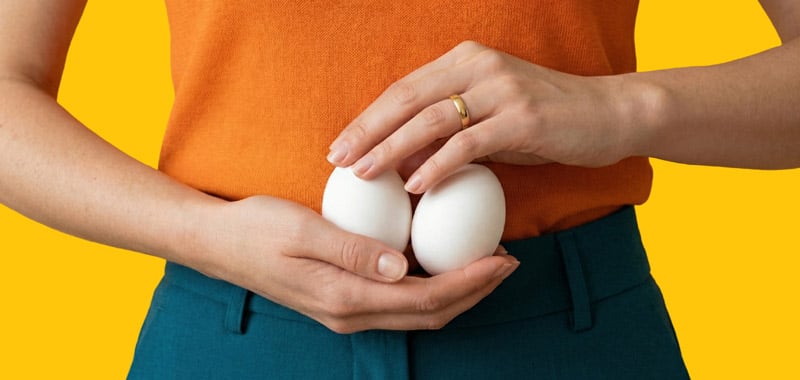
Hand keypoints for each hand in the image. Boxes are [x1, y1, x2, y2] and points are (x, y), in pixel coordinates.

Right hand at [190, 195, 518, 332]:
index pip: (425, 298)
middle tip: (507, 262)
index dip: (470, 282)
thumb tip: (400, 267)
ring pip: (417, 313)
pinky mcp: (341, 302)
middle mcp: (350, 315)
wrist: (217, 244)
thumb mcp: (302, 230)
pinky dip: (430, 288)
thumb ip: (352, 250)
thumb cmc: (256, 229)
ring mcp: (346, 313)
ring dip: (457, 292)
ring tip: (485, 264)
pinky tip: (439, 262)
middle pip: (429, 314)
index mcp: (346, 298)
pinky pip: (398, 303)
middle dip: (475, 291)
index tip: (502, 260)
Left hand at [327, 41, 636, 192]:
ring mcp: (500, 88)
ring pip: (431, 118)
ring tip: (365, 173)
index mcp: (465, 60)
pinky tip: (416, 186)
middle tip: (337, 160)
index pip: (403, 88)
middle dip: (368, 131)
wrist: (608, 114)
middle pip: (407, 97)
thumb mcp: (491, 119)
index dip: (368, 118)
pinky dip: (438, 164)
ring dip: (392, 148)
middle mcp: (478, 66)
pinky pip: (469, 143)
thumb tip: (402, 163)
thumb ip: (449, 132)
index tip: (341, 146)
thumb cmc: (545, 121)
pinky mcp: (522, 117)